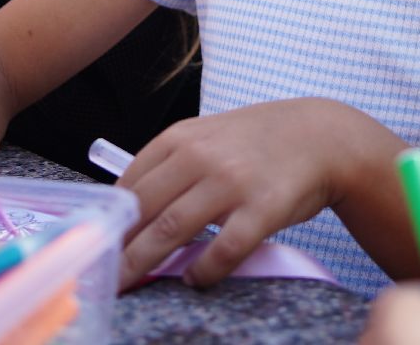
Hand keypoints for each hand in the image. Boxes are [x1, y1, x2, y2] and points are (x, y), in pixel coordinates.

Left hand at [117, 98, 377, 288]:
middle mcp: (202, 157)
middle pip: (144, 211)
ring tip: (131, 284)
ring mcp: (232, 183)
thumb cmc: (260, 141)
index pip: (130, 182)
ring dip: (146, 263)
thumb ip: (173, 163)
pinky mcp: (262, 209)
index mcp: (182, 138)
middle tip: (101, 275)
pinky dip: (204, 270)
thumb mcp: (210, 135)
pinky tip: (195, 279)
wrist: (322, 136)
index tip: (97, 243)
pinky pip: (224, 249)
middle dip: (118, 247)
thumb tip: (131, 207)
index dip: (109, 218)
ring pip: (173, 230)